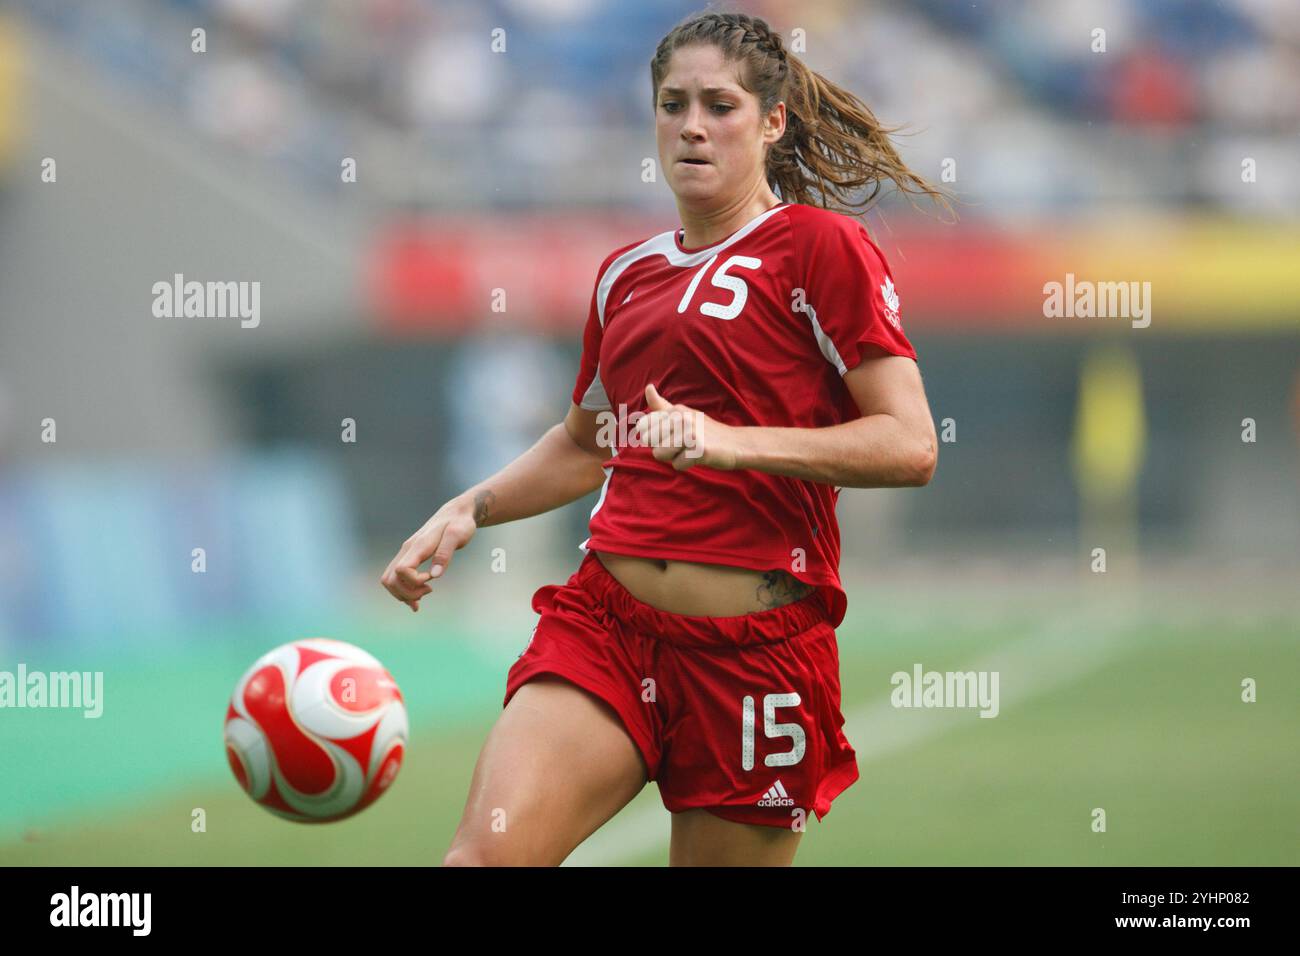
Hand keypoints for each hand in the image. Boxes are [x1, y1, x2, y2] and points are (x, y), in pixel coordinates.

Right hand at [379, 496, 478, 611]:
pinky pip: (396, 577)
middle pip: (390, 579)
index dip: (414, 581)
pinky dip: (403, 590)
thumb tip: (435, 575)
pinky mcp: (409, 557)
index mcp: (417, 546)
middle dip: (407, 593)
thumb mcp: (458, 536)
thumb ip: (445, 553)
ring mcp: (406, 553)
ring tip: (424, 594)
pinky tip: (418, 597)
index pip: (401, 570)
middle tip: (429, 590)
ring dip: (403, 593)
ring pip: (389, 580)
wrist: (456, 513)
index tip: (432, 579)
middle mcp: (407, 550)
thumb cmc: (459, 524)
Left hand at [631, 383, 740, 471]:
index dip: (653, 436)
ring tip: (690, 450)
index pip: (643, 426)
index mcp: (674, 410)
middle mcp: (680, 418)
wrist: (735, 443)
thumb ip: (662, 406)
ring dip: (673, 457)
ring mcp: (690, 432)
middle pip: (649, 441)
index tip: (670, 435)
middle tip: (682, 444)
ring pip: (659, 454)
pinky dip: (686, 465)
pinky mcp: (699, 449)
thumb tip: (648, 387)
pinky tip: (699, 457)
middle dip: (662, 447)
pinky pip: (677, 464)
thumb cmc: (705, 432)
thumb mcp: (683, 414)